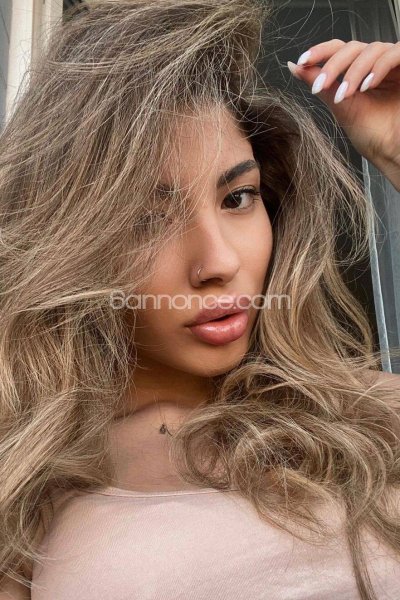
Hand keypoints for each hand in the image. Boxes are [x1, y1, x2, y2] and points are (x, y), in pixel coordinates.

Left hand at [287, 40, 399, 174]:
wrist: (392, 152)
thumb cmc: (372, 135)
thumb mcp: (339, 105)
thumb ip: (320, 83)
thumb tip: (294, 67)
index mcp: (360, 71)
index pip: (339, 49)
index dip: (320, 51)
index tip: (302, 62)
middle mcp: (377, 64)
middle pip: (352, 47)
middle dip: (333, 66)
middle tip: (321, 86)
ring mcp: (394, 65)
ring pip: (372, 49)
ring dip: (354, 72)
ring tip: (346, 96)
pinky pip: (396, 53)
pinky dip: (379, 67)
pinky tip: (368, 86)